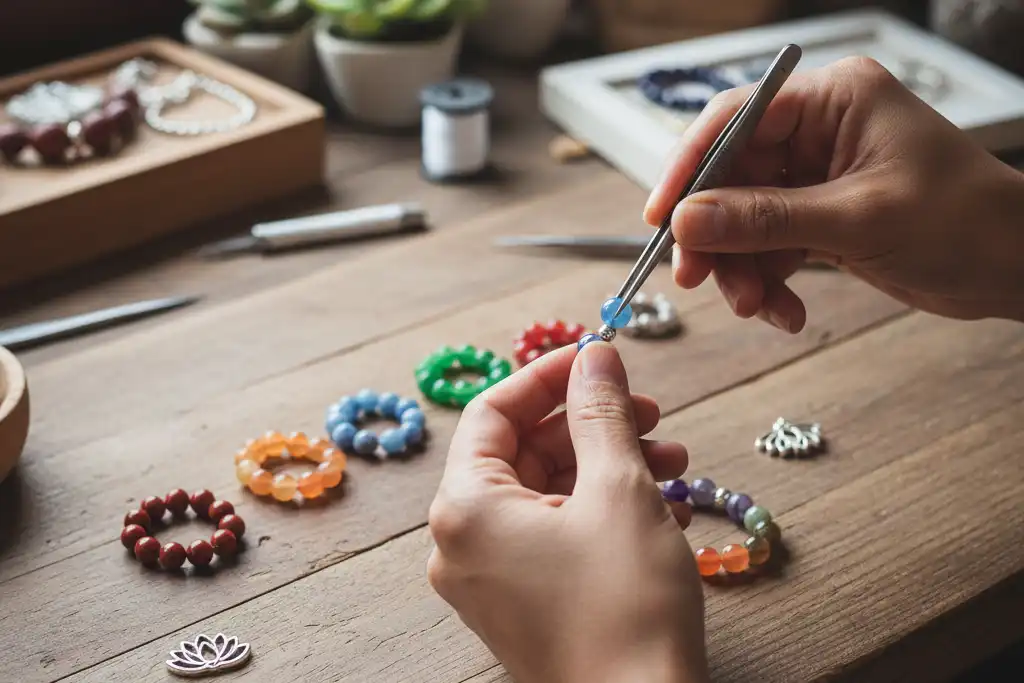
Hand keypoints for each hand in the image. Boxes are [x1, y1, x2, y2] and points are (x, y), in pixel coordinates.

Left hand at [427, 342, 707, 682]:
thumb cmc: (626, 608)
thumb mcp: (619, 490)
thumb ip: (601, 413)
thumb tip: (596, 356)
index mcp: (465, 509)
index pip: (493, 412)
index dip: (548, 377)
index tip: (598, 357)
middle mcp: (462, 544)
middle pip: (522, 452)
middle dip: (591, 426)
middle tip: (649, 412)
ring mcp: (490, 580)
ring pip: (547, 494)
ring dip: (609, 467)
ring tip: (674, 462)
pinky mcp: (524, 604)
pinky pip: (556, 535)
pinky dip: (603, 511)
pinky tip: (665, 506)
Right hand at [645, 57, 1023, 330]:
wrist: (1013, 267)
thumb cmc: (964, 221)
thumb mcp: (858, 219)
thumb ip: (766, 219)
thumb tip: (688, 221)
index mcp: (832, 101)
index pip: (735, 120)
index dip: (690, 167)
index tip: (661, 217)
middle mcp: (817, 131)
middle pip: (729, 177)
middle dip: (714, 235)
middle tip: (697, 278)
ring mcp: (815, 177)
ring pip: (741, 220)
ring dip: (740, 269)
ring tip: (755, 306)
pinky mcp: (817, 217)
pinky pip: (767, 248)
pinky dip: (766, 283)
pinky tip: (784, 312)